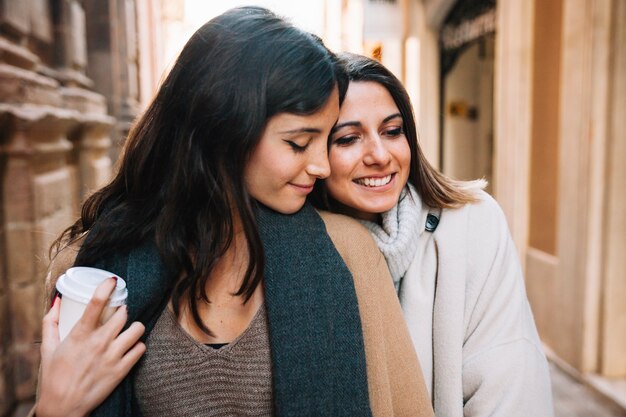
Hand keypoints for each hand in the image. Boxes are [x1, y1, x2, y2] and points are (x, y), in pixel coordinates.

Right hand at [35, 278, 145, 416]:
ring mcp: (112, 356)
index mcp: (80, 335)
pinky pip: (141, 348)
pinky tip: (131, 347)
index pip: (96, 303)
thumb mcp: (48, 348)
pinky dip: (138, 346)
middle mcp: (99, 342)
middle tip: (118, 314)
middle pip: (123, 313)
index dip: (106, 287)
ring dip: (134, 327)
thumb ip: (50, 322)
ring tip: (128, 330)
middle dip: (122, 311)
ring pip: (137, 328)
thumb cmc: (53, 377)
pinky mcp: (122, 369)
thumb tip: (56, 301)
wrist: (62, 408)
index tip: (112, 280)